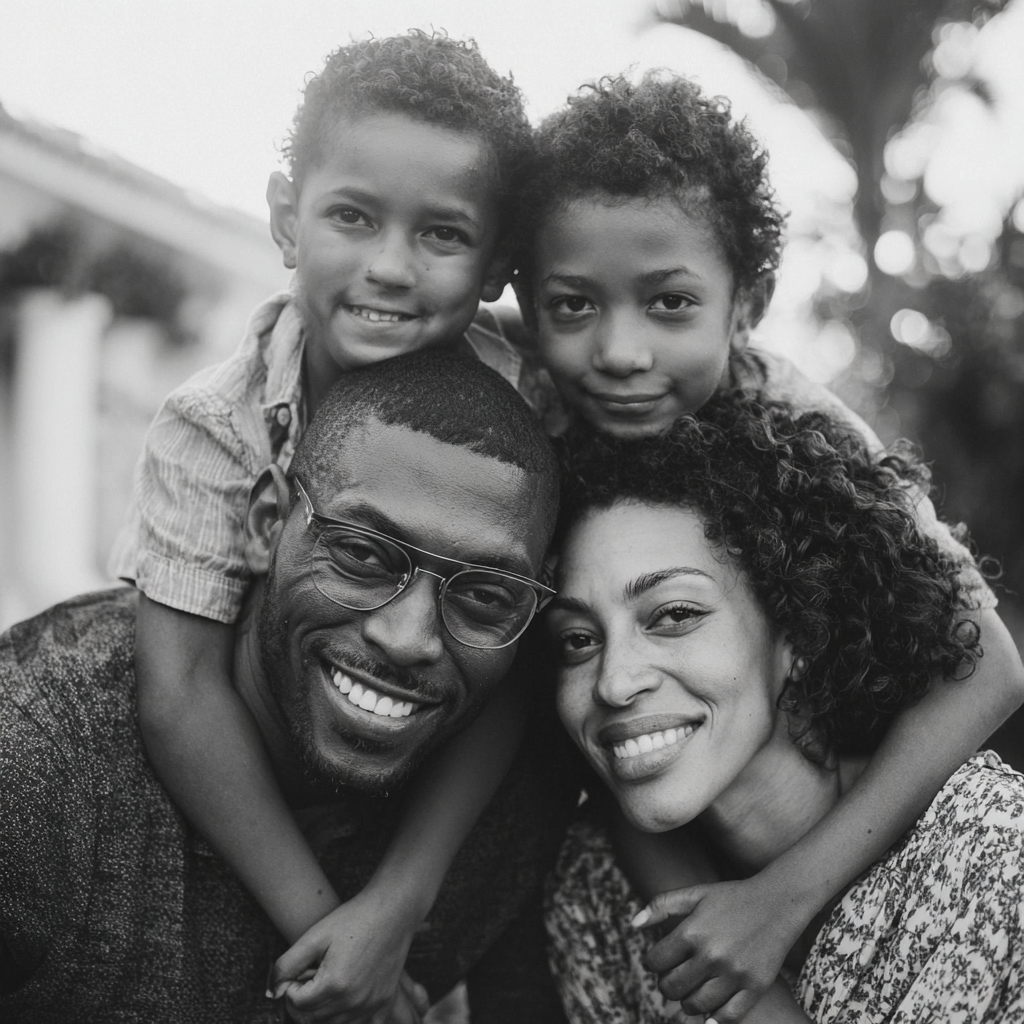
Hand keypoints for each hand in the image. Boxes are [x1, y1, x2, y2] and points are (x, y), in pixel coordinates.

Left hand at [270, 888, 424, 1022]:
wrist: (393, 912)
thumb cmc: (354, 919)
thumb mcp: (315, 936)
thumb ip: (287, 965)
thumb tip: (271, 992)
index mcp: (335, 984)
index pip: (296, 1005)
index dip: (291, 987)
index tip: (301, 969)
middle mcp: (354, 1002)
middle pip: (312, 1019)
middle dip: (304, 1000)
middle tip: (312, 974)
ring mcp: (371, 1007)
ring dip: (322, 1009)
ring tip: (328, 979)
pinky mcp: (384, 1006)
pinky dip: (344, 1014)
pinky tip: (346, 992)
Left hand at [634, 876, 809, 1023]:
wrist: (778, 901)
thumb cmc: (732, 897)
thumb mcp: (695, 893)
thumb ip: (661, 905)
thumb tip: (633, 925)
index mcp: (692, 931)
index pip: (656, 962)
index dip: (653, 963)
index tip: (660, 961)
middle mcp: (711, 955)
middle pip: (672, 987)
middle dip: (666, 985)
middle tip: (673, 978)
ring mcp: (734, 973)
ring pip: (695, 1005)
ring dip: (686, 1002)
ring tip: (690, 991)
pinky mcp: (755, 986)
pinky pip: (728, 1016)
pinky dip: (714, 1019)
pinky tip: (709, 1013)